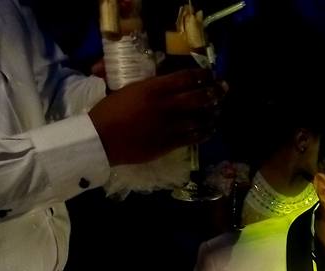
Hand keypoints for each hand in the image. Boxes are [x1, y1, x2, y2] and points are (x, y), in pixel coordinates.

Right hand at [89, 69, 225, 165]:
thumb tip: (153, 79)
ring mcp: (170, 125)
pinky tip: (211, 129)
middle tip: (223, 89)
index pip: (185, 78)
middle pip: (198, 97)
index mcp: (154, 88)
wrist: (101, 139)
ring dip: (212, 113)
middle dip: (214, 92)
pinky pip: (194, 137)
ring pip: (199, 118)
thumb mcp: (125, 90)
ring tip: (218, 110)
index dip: (201, 75)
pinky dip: (205, 132)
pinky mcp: (170, 143)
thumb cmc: (108, 112)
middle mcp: (166, 105)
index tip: (210, 73)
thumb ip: (144, 85)